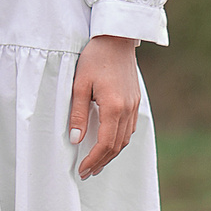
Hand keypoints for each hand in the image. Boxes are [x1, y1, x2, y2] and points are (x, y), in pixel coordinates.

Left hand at [68, 35, 140, 179]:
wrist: (116, 38)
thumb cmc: (95, 57)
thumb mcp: (80, 84)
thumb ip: (78, 113)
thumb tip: (75, 139)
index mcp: (114, 107)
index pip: (105, 143)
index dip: (93, 160)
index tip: (82, 169)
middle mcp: (128, 109)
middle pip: (117, 146)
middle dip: (102, 162)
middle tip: (87, 173)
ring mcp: (134, 105)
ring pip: (125, 139)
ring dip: (111, 153)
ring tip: (96, 162)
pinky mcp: (135, 100)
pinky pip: (129, 128)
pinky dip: (119, 140)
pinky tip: (109, 142)